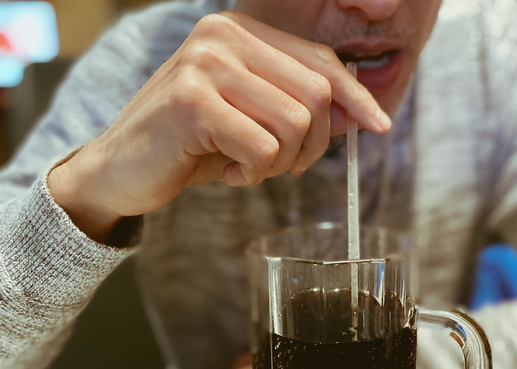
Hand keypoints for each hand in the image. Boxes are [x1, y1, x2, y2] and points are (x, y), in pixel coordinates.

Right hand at [48, 11, 390, 242]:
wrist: (122, 169)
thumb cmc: (192, 145)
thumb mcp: (254, 120)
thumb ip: (301, 109)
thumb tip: (360, 113)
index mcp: (242, 32)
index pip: (321, 61)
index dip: (356, 97)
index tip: (378, 126)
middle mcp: (224, 36)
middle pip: (316, 94)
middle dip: (314, 145)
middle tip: (284, 166)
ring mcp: (206, 64)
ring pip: (295, 123)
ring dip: (283, 162)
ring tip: (251, 168)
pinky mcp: (193, 102)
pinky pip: (264, 148)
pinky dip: (256, 172)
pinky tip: (231, 173)